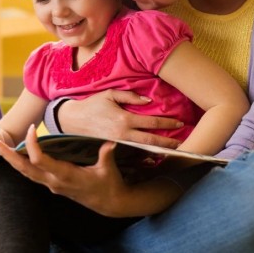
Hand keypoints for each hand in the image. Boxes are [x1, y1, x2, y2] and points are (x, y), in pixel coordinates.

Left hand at [0, 124, 129, 215]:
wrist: (109, 203)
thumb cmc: (109, 185)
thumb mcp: (109, 169)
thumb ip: (106, 154)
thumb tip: (109, 141)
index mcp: (65, 176)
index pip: (40, 161)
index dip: (32, 145)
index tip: (32, 128)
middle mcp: (54, 182)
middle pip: (24, 169)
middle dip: (8, 156)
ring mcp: (51, 185)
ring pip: (25, 173)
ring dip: (10, 160)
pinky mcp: (52, 186)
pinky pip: (31, 175)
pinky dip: (20, 165)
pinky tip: (13, 156)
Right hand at [57, 90, 182, 147]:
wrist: (71, 120)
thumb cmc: (91, 105)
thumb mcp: (110, 95)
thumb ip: (130, 96)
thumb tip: (148, 101)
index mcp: (125, 119)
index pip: (152, 122)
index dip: (168, 123)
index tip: (180, 124)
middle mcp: (123, 134)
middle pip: (151, 141)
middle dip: (168, 143)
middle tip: (182, 144)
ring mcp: (118, 144)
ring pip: (142, 150)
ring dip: (158, 152)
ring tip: (171, 152)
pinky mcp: (112, 149)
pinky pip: (131, 155)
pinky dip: (143, 157)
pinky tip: (152, 158)